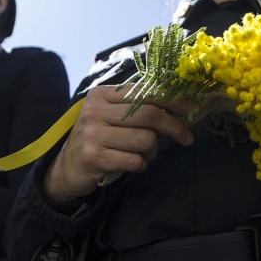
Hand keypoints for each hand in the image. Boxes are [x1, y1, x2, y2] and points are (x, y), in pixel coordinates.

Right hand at [43, 85, 194, 202]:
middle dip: (175, 127)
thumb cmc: (98, 139)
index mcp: (102, 95)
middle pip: (149, 115)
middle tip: (187, 138)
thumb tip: (179, 107)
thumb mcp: (110, 116)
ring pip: (145, 140)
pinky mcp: (94, 157)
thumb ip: (136, 107)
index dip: (173, 100)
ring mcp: (93, 134)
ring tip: (143, 154)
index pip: (145, 92)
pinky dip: (141, 164)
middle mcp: (95, 111)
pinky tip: (131, 163)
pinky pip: (135, 161)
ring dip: (152, 151)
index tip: (193, 110)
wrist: (67, 168)